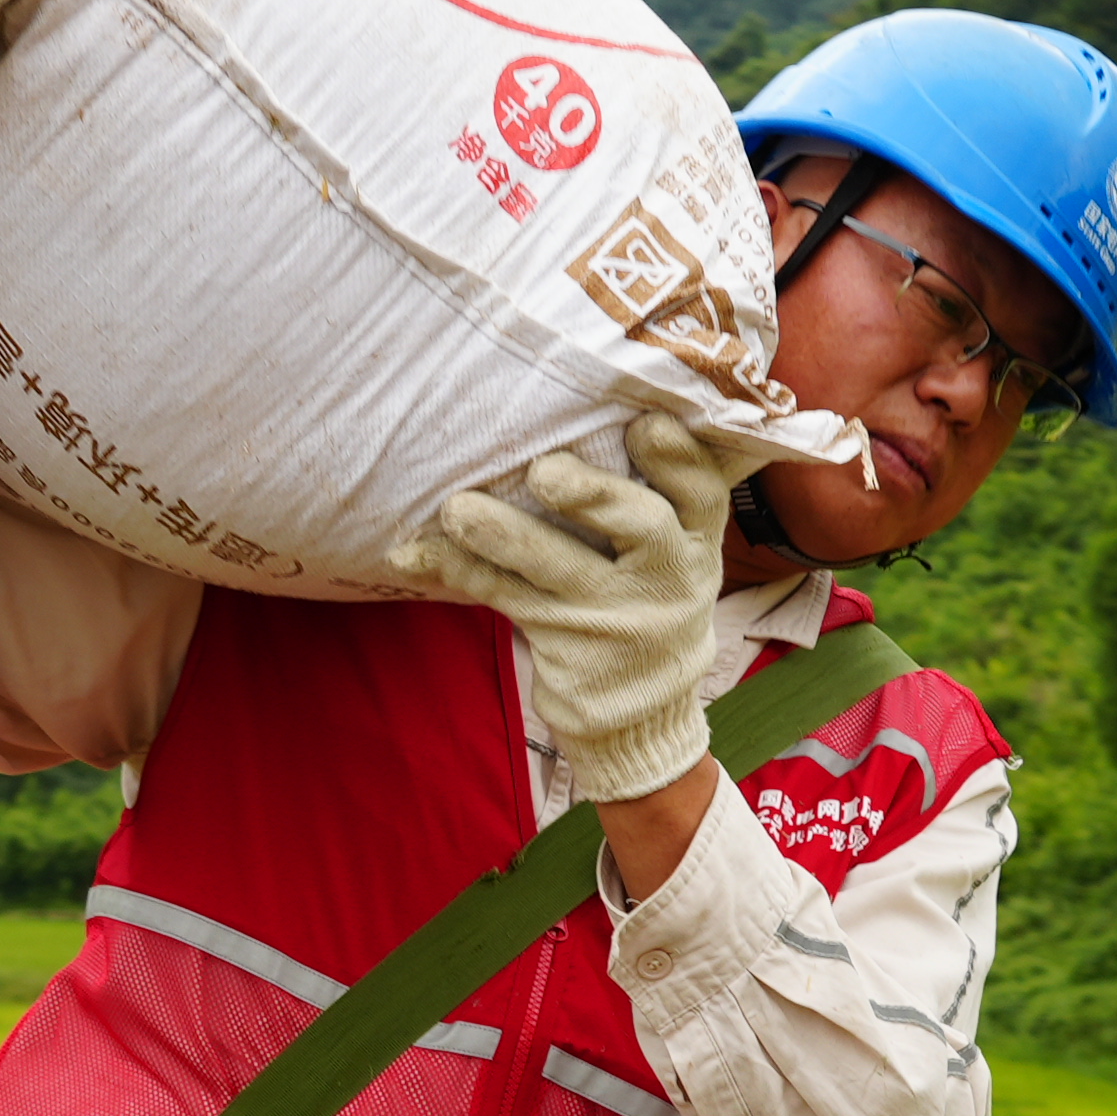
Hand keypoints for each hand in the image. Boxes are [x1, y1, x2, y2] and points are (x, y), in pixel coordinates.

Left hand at [404, 427, 746, 804]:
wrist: (643, 714)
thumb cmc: (648, 600)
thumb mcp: (678, 557)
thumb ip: (661, 496)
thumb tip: (621, 401)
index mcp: (696, 543)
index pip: (702, 494)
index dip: (677, 458)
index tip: (644, 424)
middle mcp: (665, 579)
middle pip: (642, 527)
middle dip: (594, 494)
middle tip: (546, 471)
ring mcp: (613, 617)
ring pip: (557, 567)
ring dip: (504, 534)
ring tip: (460, 510)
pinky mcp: (563, 643)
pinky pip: (503, 595)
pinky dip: (455, 568)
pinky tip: (414, 552)